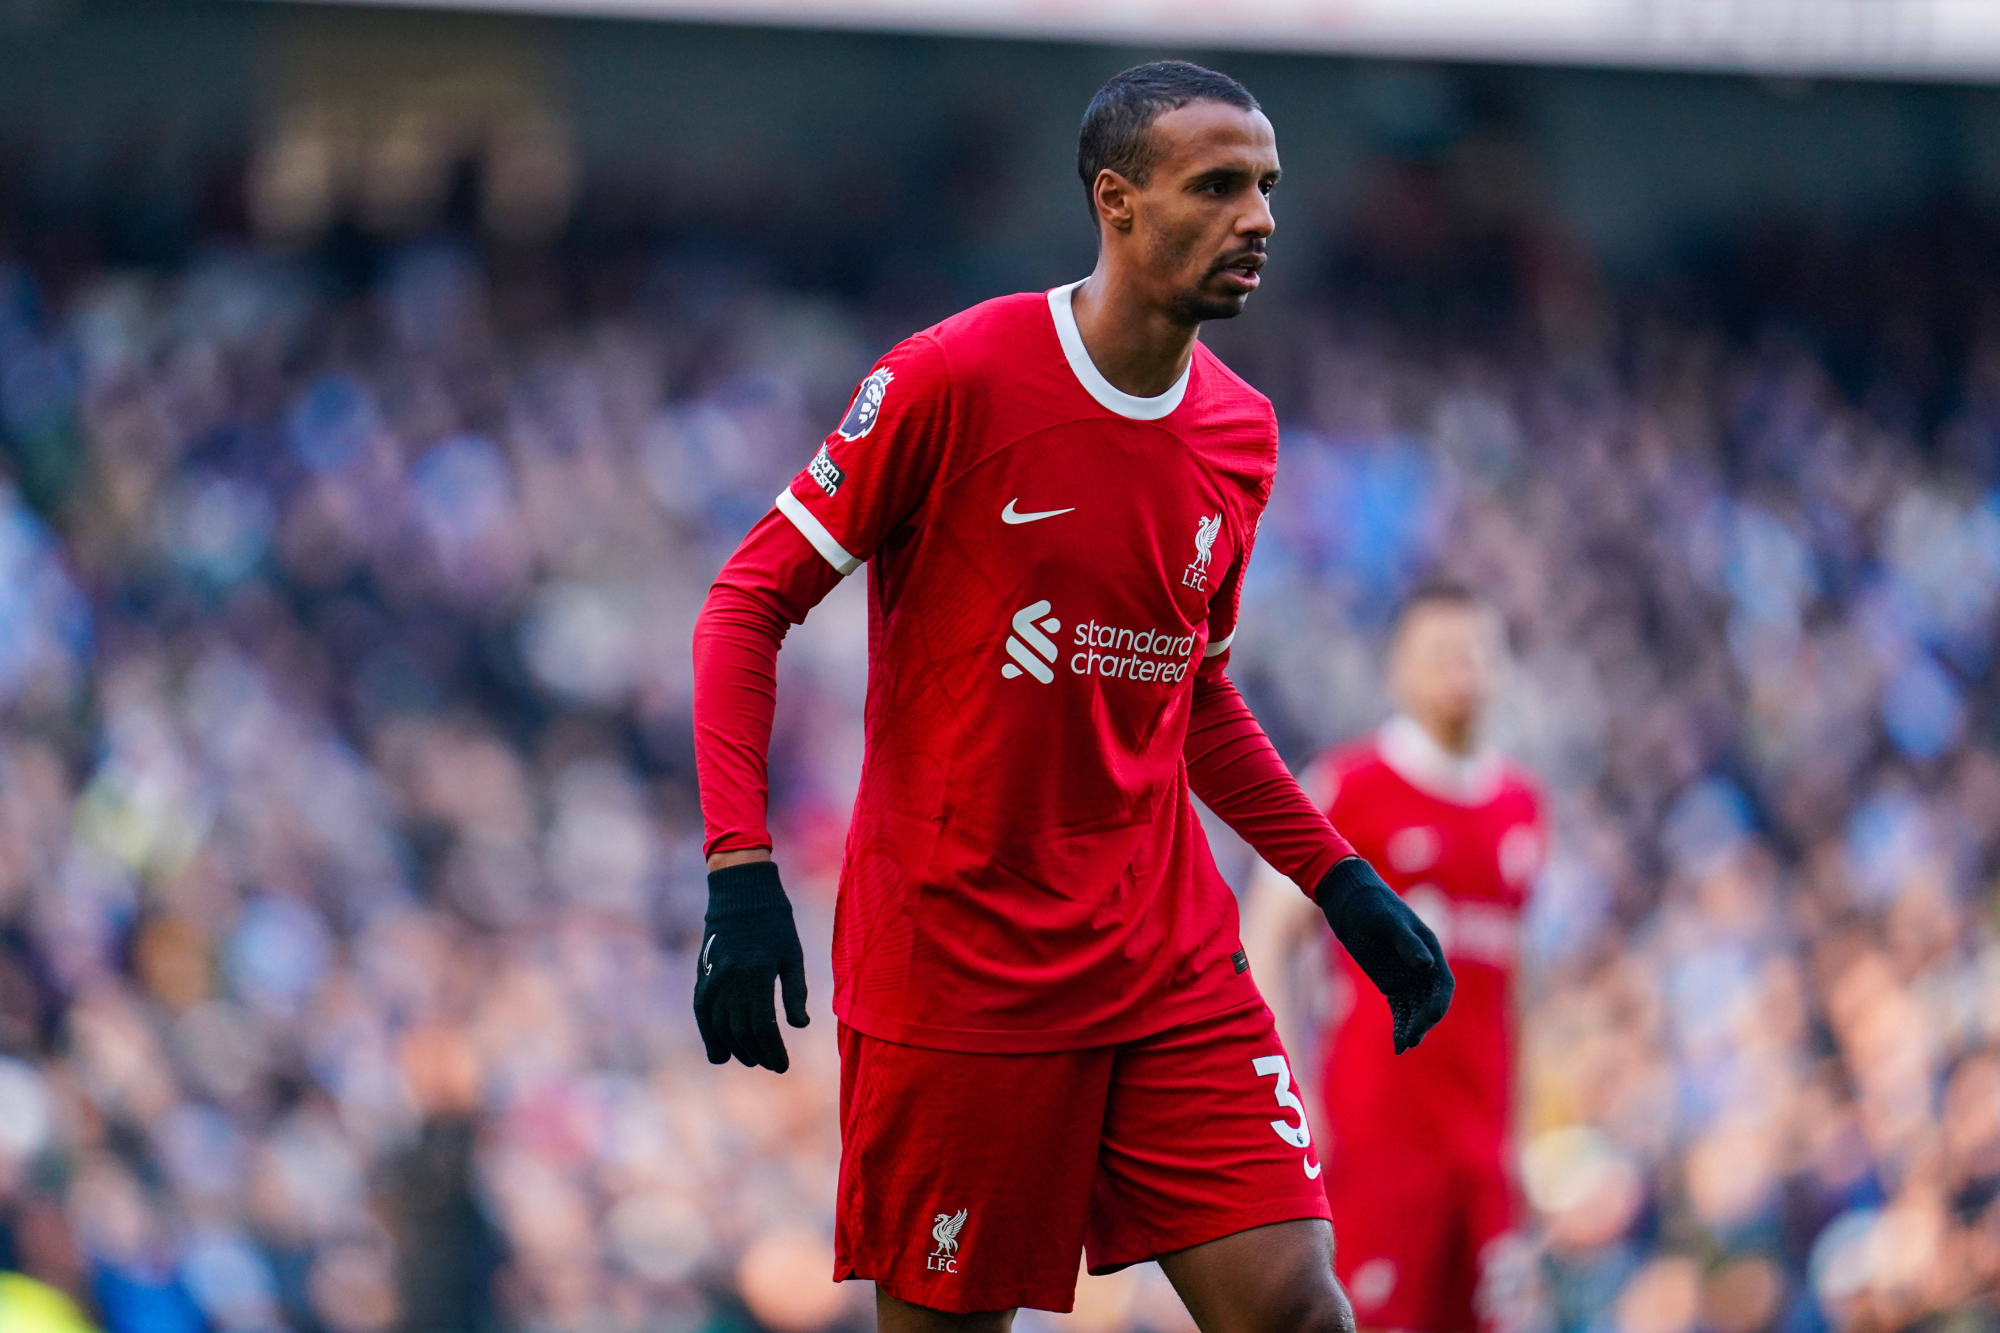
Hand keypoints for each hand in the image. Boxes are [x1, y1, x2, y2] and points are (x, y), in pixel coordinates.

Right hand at [694, 860, 808, 1071]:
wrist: (741, 894)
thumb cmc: (775, 924)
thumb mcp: (792, 955)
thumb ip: (795, 992)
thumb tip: (800, 1026)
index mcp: (757, 974)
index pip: (763, 1026)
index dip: (773, 1050)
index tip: (783, 1066)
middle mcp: (731, 979)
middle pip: (741, 1031)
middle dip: (757, 1053)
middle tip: (772, 1064)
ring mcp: (712, 979)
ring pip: (719, 1026)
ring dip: (735, 1048)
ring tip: (752, 1059)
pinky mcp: (702, 977)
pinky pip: (702, 1014)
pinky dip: (709, 1035)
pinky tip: (720, 1053)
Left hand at [1315, 856, 1452, 1052]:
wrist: (1349, 900)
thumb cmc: (1370, 904)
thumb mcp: (1387, 921)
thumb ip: (1407, 942)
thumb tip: (1426, 964)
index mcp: (1430, 949)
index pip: (1443, 984)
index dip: (1438, 1003)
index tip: (1429, 1019)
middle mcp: (1424, 966)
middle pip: (1431, 1001)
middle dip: (1423, 1021)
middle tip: (1411, 1039)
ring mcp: (1408, 976)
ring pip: (1416, 1009)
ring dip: (1413, 1028)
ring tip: (1403, 1046)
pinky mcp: (1391, 984)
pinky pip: (1401, 1009)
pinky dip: (1401, 1025)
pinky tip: (1398, 1043)